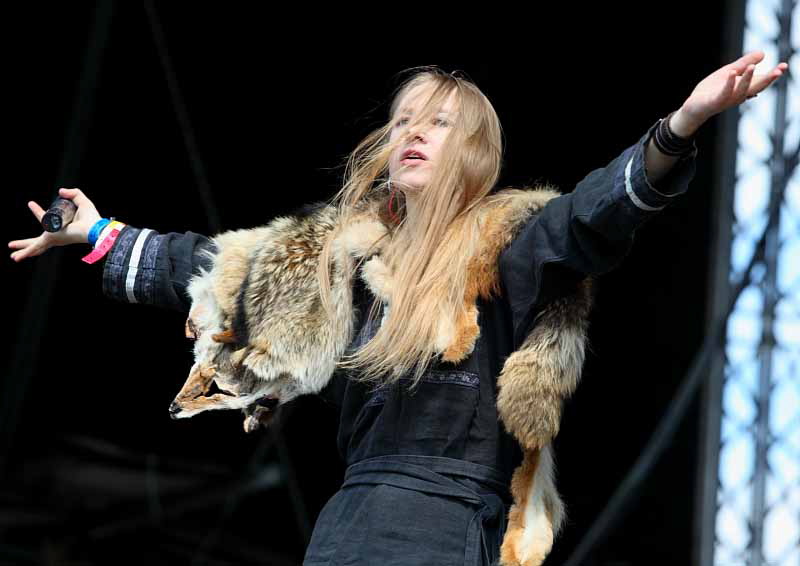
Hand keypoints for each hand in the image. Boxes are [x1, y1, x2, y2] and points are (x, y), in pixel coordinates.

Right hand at [8, 188, 102, 261]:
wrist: (93, 228)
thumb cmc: (91, 218)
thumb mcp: (81, 201)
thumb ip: (73, 193)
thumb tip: (60, 192)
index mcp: (60, 227)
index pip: (45, 219)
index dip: (37, 212)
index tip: (31, 204)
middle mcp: (56, 235)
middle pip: (37, 240)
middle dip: (25, 243)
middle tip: (12, 244)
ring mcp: (52, 238)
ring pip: (35, 245)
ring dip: (23, 249)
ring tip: (12, 256)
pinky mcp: (50, 240)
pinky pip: (35, 246)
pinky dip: (25, 252)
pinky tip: (15, 257)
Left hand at [672, 51, 788, 135]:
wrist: (693, 107)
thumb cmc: (712, 90)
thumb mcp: (729, 72)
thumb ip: (744, 63)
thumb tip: (763, 53)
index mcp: (744, 88)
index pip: (762, 81)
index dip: (773, 74)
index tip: (784, 66)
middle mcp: (739, 95)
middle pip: (757, 87)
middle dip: (769, 79)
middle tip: (779, 70)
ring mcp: (728, 99)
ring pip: (741, 90)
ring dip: (748, 78)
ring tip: (753, 66)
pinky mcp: (715, 101)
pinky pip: (724, 93)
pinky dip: (729, 83)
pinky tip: (732, 73)